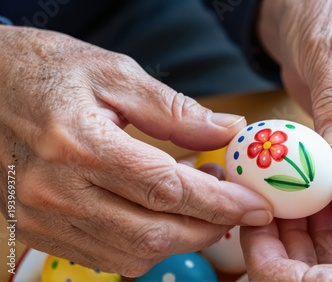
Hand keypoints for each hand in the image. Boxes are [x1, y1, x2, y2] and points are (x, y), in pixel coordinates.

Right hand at [0, 26, 272, 276]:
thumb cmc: (45, 71)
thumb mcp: (114, 75)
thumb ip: (174, 110)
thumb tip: (228, 130)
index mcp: (79, 144)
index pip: (166, 188)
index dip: (218, 201)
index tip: (253, 204)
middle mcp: (58, 191)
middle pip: (154, 232)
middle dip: (208, 228)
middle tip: (235, 209)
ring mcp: (43, 217)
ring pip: (131, 255)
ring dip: (180, 240)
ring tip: (202, 209)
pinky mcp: (37, 229)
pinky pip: (104, 258)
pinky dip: (144, 247)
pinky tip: (160, 220)